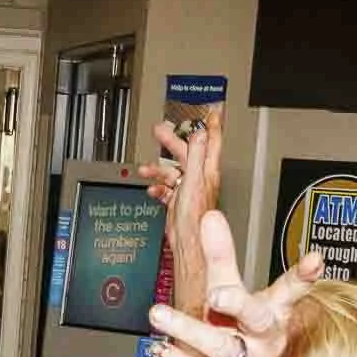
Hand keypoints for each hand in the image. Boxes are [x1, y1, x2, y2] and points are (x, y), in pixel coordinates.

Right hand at [140, 118, 220, 299]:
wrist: (189, 246)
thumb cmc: (195, 221)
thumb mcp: (194, 181)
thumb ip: (197, 155)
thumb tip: (199, 132)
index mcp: (207, 171)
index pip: (211, 142)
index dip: (210, 125)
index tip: (211, 110)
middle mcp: (200, 179)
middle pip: (186, 153)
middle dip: (172, 141)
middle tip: (160, 130)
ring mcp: (189, 191)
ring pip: (173, 171)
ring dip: (159, 167)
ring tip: (146, 167)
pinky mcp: (179, 203)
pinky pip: (167, 189)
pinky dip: (158, 187)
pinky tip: (152, 189)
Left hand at [148, 217, 321, 356]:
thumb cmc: (235, 333)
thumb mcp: (227, 292)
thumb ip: (220, 258)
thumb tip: (211, 216)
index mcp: (272, 310)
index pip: (290, 289)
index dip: (302, 276)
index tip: (315, 259)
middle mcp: (266, 338)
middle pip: (257, 318)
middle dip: (237, 304)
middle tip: (215, 295)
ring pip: (221, 347)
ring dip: (188, 330)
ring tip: (158, 314)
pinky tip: (161, 349)